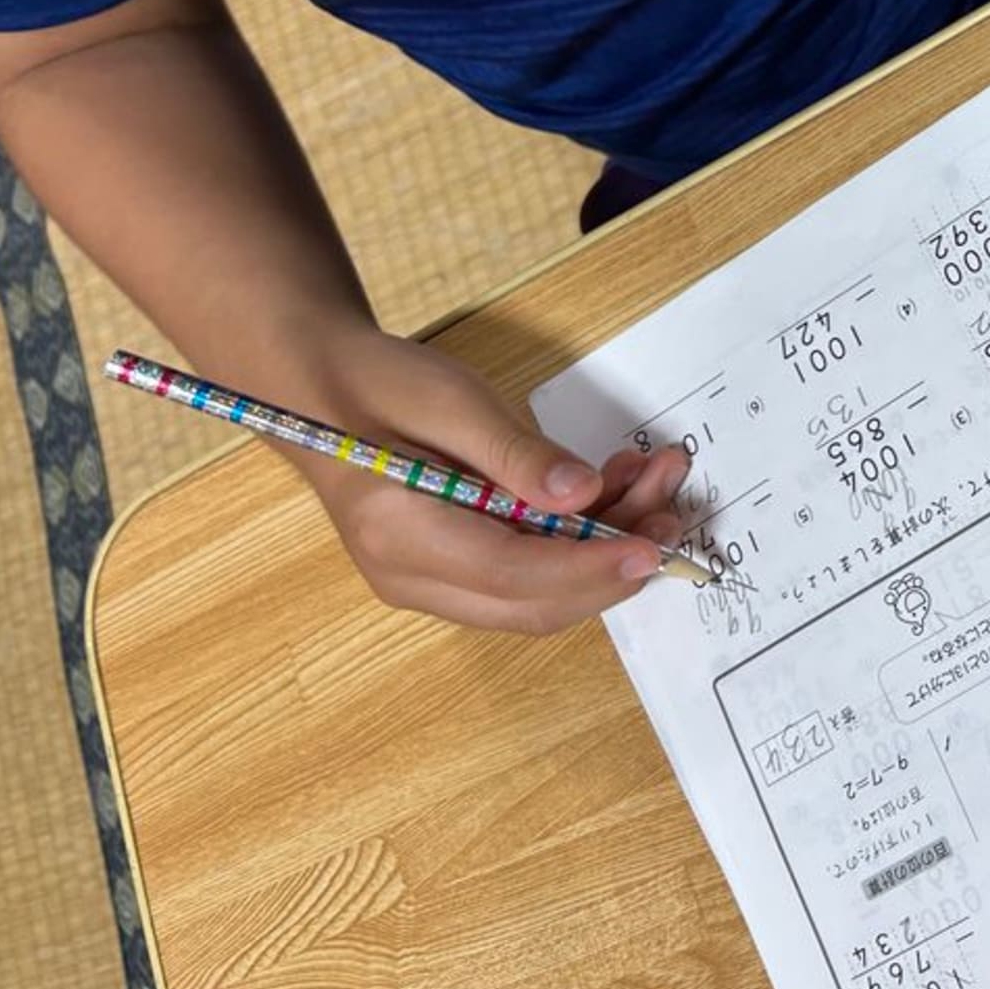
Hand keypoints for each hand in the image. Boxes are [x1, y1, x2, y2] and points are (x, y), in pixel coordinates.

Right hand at [286, 327, 688, 631]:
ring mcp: (432, 581)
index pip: (511, 575)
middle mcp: (413, 577)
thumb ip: (514, 452)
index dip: (590, 567)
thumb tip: (583, 494)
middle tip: (671, 509)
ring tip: (655, 480)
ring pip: (541, 592)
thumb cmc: (377, 385)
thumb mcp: (448, 399)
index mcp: (400, 535)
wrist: (318, 388)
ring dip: (608, 546)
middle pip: (535, 602)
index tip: (653, 546)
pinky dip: (580, 539)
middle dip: (615, 562)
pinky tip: (615, 487)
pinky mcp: (454, 569)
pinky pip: (529, 572)